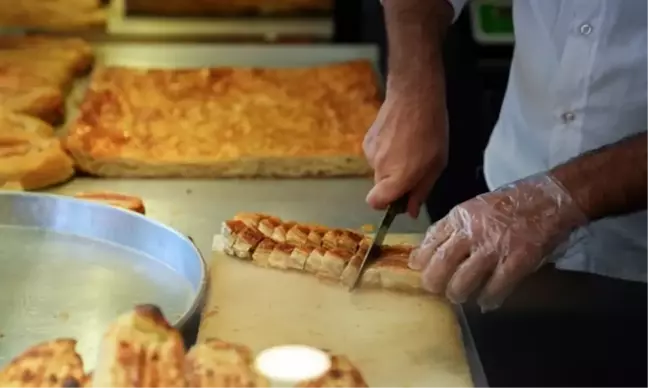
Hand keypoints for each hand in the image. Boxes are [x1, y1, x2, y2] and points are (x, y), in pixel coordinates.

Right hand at [363, 85, 447, 217]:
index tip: (400, 197)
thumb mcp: (436, 165)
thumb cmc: (432, 131)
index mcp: (397, 177)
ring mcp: (370, 153)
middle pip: (380, 187)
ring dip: (390, 165)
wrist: (414, 96)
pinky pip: (375, 155)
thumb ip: (421, 191)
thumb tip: (411, 212)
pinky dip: (385, 152)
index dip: (385, 204)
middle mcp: (379, 168)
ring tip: (407, 147)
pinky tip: (397, 137)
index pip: (375, 203)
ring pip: (378, 170)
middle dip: (393, 183)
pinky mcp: (366, 140)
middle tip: (412, 167)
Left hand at [409, 174, 586, 310]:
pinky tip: (487, 302)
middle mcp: (472, 232)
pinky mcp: (516, 262)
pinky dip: (489, 299)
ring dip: (458, 294)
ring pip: (462, 282)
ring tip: (459, 296)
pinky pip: (494, 289)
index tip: (417, 268)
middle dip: (433, 282)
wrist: (551, 198)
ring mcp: (494, 248)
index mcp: (460, 216)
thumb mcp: (475, 206)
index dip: (420, 259)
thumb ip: (454, 226)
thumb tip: (430, 249)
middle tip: (435, 289)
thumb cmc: (512, 202)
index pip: (430, 241)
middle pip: (440, 266)